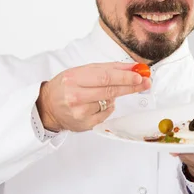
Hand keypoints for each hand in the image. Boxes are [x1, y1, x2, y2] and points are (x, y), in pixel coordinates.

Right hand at [36, 62, 150, 131]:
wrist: (48, 106)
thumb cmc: (67, 85)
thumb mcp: (84, 71)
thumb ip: (109, 68)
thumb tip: (133, 68)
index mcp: (74, 78)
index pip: (105, 77)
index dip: (124, 77)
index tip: (139, 76)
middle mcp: (75, 96)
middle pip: (110, 90)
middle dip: (131, 86)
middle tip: (145, 83)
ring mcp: (80, 112)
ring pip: (109, 102)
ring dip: (115, 96)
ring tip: (105, 92)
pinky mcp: (84, 124)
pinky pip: (106, 114)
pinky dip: (108, 107)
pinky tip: (99, 103)